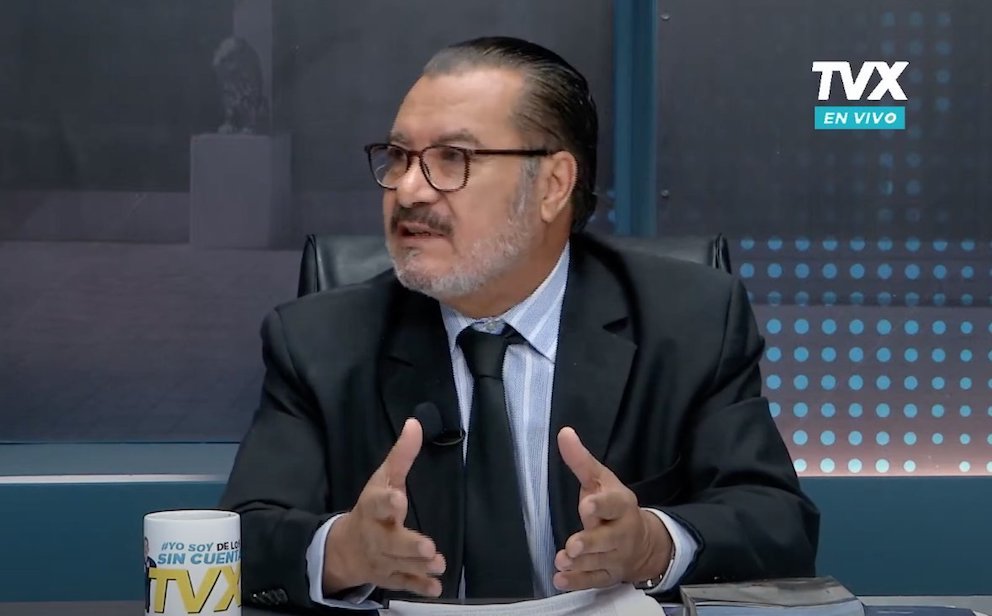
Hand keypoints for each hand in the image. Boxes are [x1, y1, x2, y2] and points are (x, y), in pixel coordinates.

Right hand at [323, 418, 445, 596]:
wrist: (345, 548)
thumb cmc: (372, 508)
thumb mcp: (383, 479)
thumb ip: (401, 455)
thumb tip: (415, 423)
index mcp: (373, 508)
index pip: (377, 503)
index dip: (387, 502)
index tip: (399, 499)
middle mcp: (376, 535)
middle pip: (390, 542)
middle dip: (407, 545)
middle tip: (427, 546)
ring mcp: (382, 559)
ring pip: (399, 565)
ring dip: (418, 566)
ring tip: (438, 563)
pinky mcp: (390, 577)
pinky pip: (403, 584)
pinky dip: (418, 587)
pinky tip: (435, 587)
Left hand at [553, 427, 672, 590]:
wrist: (643, 542)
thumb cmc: (613, 507)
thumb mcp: (601, 480)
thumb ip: (581, 461)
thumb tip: (564, 433)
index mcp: (621, 506)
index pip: (614, 505)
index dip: (601, 506)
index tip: (587, 506)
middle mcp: (621, 533)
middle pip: (607, 539)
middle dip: (590, 542)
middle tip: (573, 545)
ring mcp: (616, 556)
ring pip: (599, 562)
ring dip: (580, 564)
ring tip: (562, 561)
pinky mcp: (608, 575)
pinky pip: (594, 581)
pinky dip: (577, 582)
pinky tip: (560, 580)